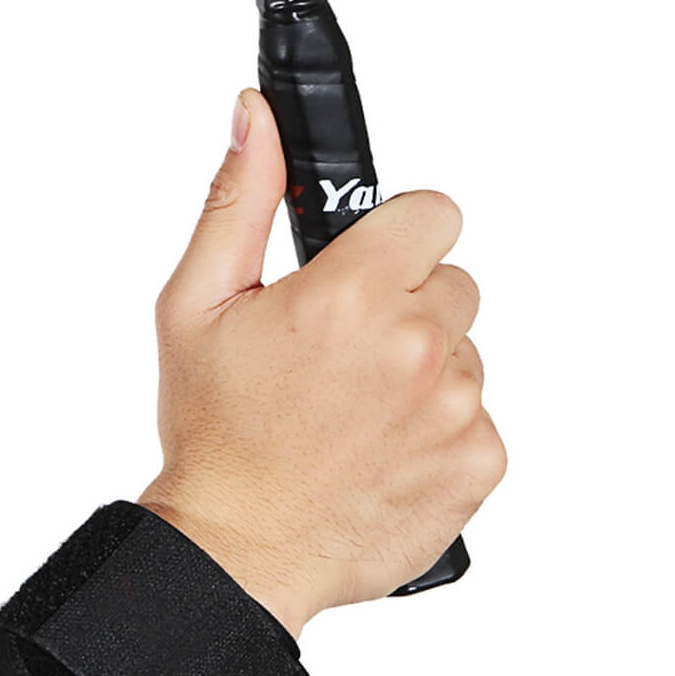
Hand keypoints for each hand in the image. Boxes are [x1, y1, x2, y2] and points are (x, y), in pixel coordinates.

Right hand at [139, 89, 505, 637]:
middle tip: (344, 359)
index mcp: (352, 296)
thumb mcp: (196, 308)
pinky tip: (382, 453)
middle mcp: (416, 349)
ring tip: (356, 415)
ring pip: (466, 355)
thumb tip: (257, 124)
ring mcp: (456, 411)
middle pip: (453, 284)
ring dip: (423, 374)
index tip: (369, 272)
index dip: (396, 240)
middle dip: (405, 309)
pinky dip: (439, 431)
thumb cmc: (215, 440)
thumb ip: (237, 203)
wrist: (238, 551)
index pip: (435, 213)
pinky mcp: (477, 464)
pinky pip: (478, 418)